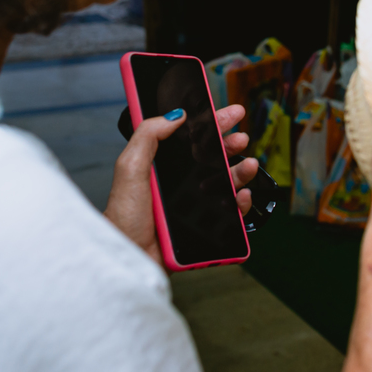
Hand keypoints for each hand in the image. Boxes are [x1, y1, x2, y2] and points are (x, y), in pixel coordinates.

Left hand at [105, 104, 257, 265]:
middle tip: (241, 137)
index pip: (192, 140)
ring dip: (241, 172)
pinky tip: (240, 195)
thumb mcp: (130, 170)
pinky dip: (240, 203)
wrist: (130, 257)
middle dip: (230, 145)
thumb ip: (147, 136)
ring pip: (226, 183)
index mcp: (163, 167)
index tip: (229, 114)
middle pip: (213, 158)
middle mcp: (180, 184)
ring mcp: (193, 205)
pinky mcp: (204, 226)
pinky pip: (230, 212)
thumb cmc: (123, 218)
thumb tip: (175, 115)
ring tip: (248, 165)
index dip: (212, 126)